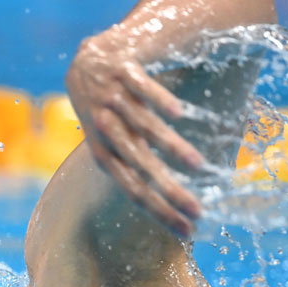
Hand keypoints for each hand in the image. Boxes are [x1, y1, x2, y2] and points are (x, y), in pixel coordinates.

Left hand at [65, 32, 204, 236]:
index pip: (132, 188)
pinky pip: (139, 86)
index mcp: (105, 149)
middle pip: (137, 165)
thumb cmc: (112, 104)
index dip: (158, 210)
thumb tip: (167, 197)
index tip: (187, 231)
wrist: (90, 56)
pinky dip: (157, 99)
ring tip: (197, 165)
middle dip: (167, 190)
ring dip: (168, 146)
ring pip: (141, 126)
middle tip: (197, 211)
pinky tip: (177, 113)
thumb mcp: (116, 138)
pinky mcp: (120, 68)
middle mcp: (104, 127)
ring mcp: (110, 96)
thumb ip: (135, 162)